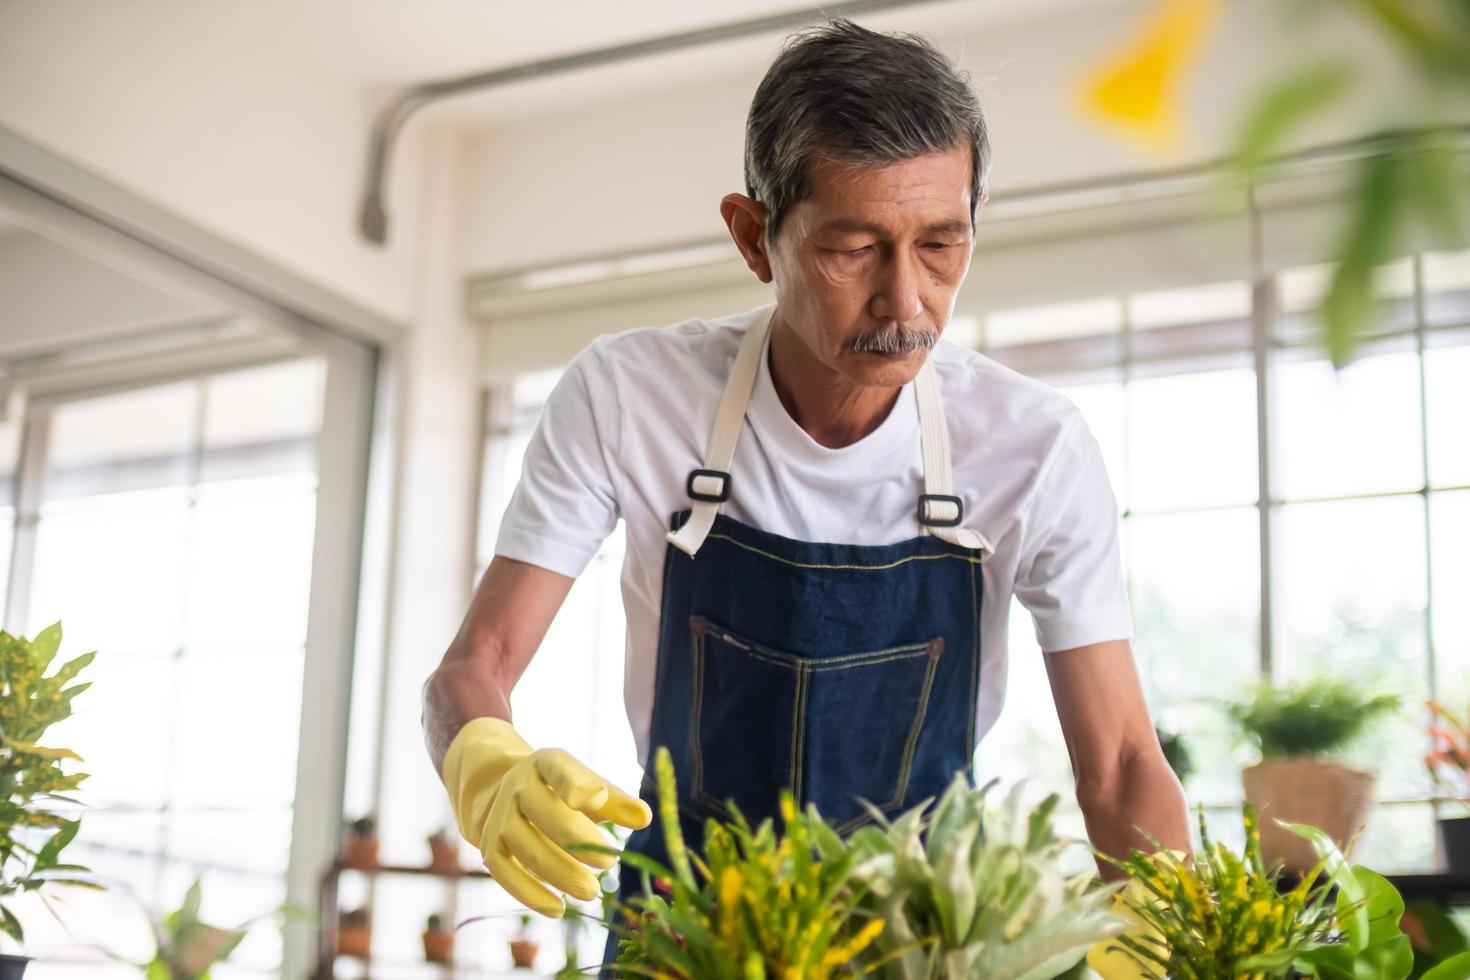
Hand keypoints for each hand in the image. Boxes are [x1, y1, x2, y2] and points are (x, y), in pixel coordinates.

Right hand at [440, 717, 651, 916]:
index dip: (575, 784)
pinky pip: (504, 873)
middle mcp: (518, 786)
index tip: (597, 799)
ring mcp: (500, 816)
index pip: (559, 769)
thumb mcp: (589, 787)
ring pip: (527, 848)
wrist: (508, 794)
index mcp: (547, 763)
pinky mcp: (490, 846)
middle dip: (578, 841)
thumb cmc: (563, 792)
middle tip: (609, 863)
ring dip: (560, 873)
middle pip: (547, 814)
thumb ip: (617, 802)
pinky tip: (558, 909)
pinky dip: (530, 894)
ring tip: (592, 891)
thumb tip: (645, 818)